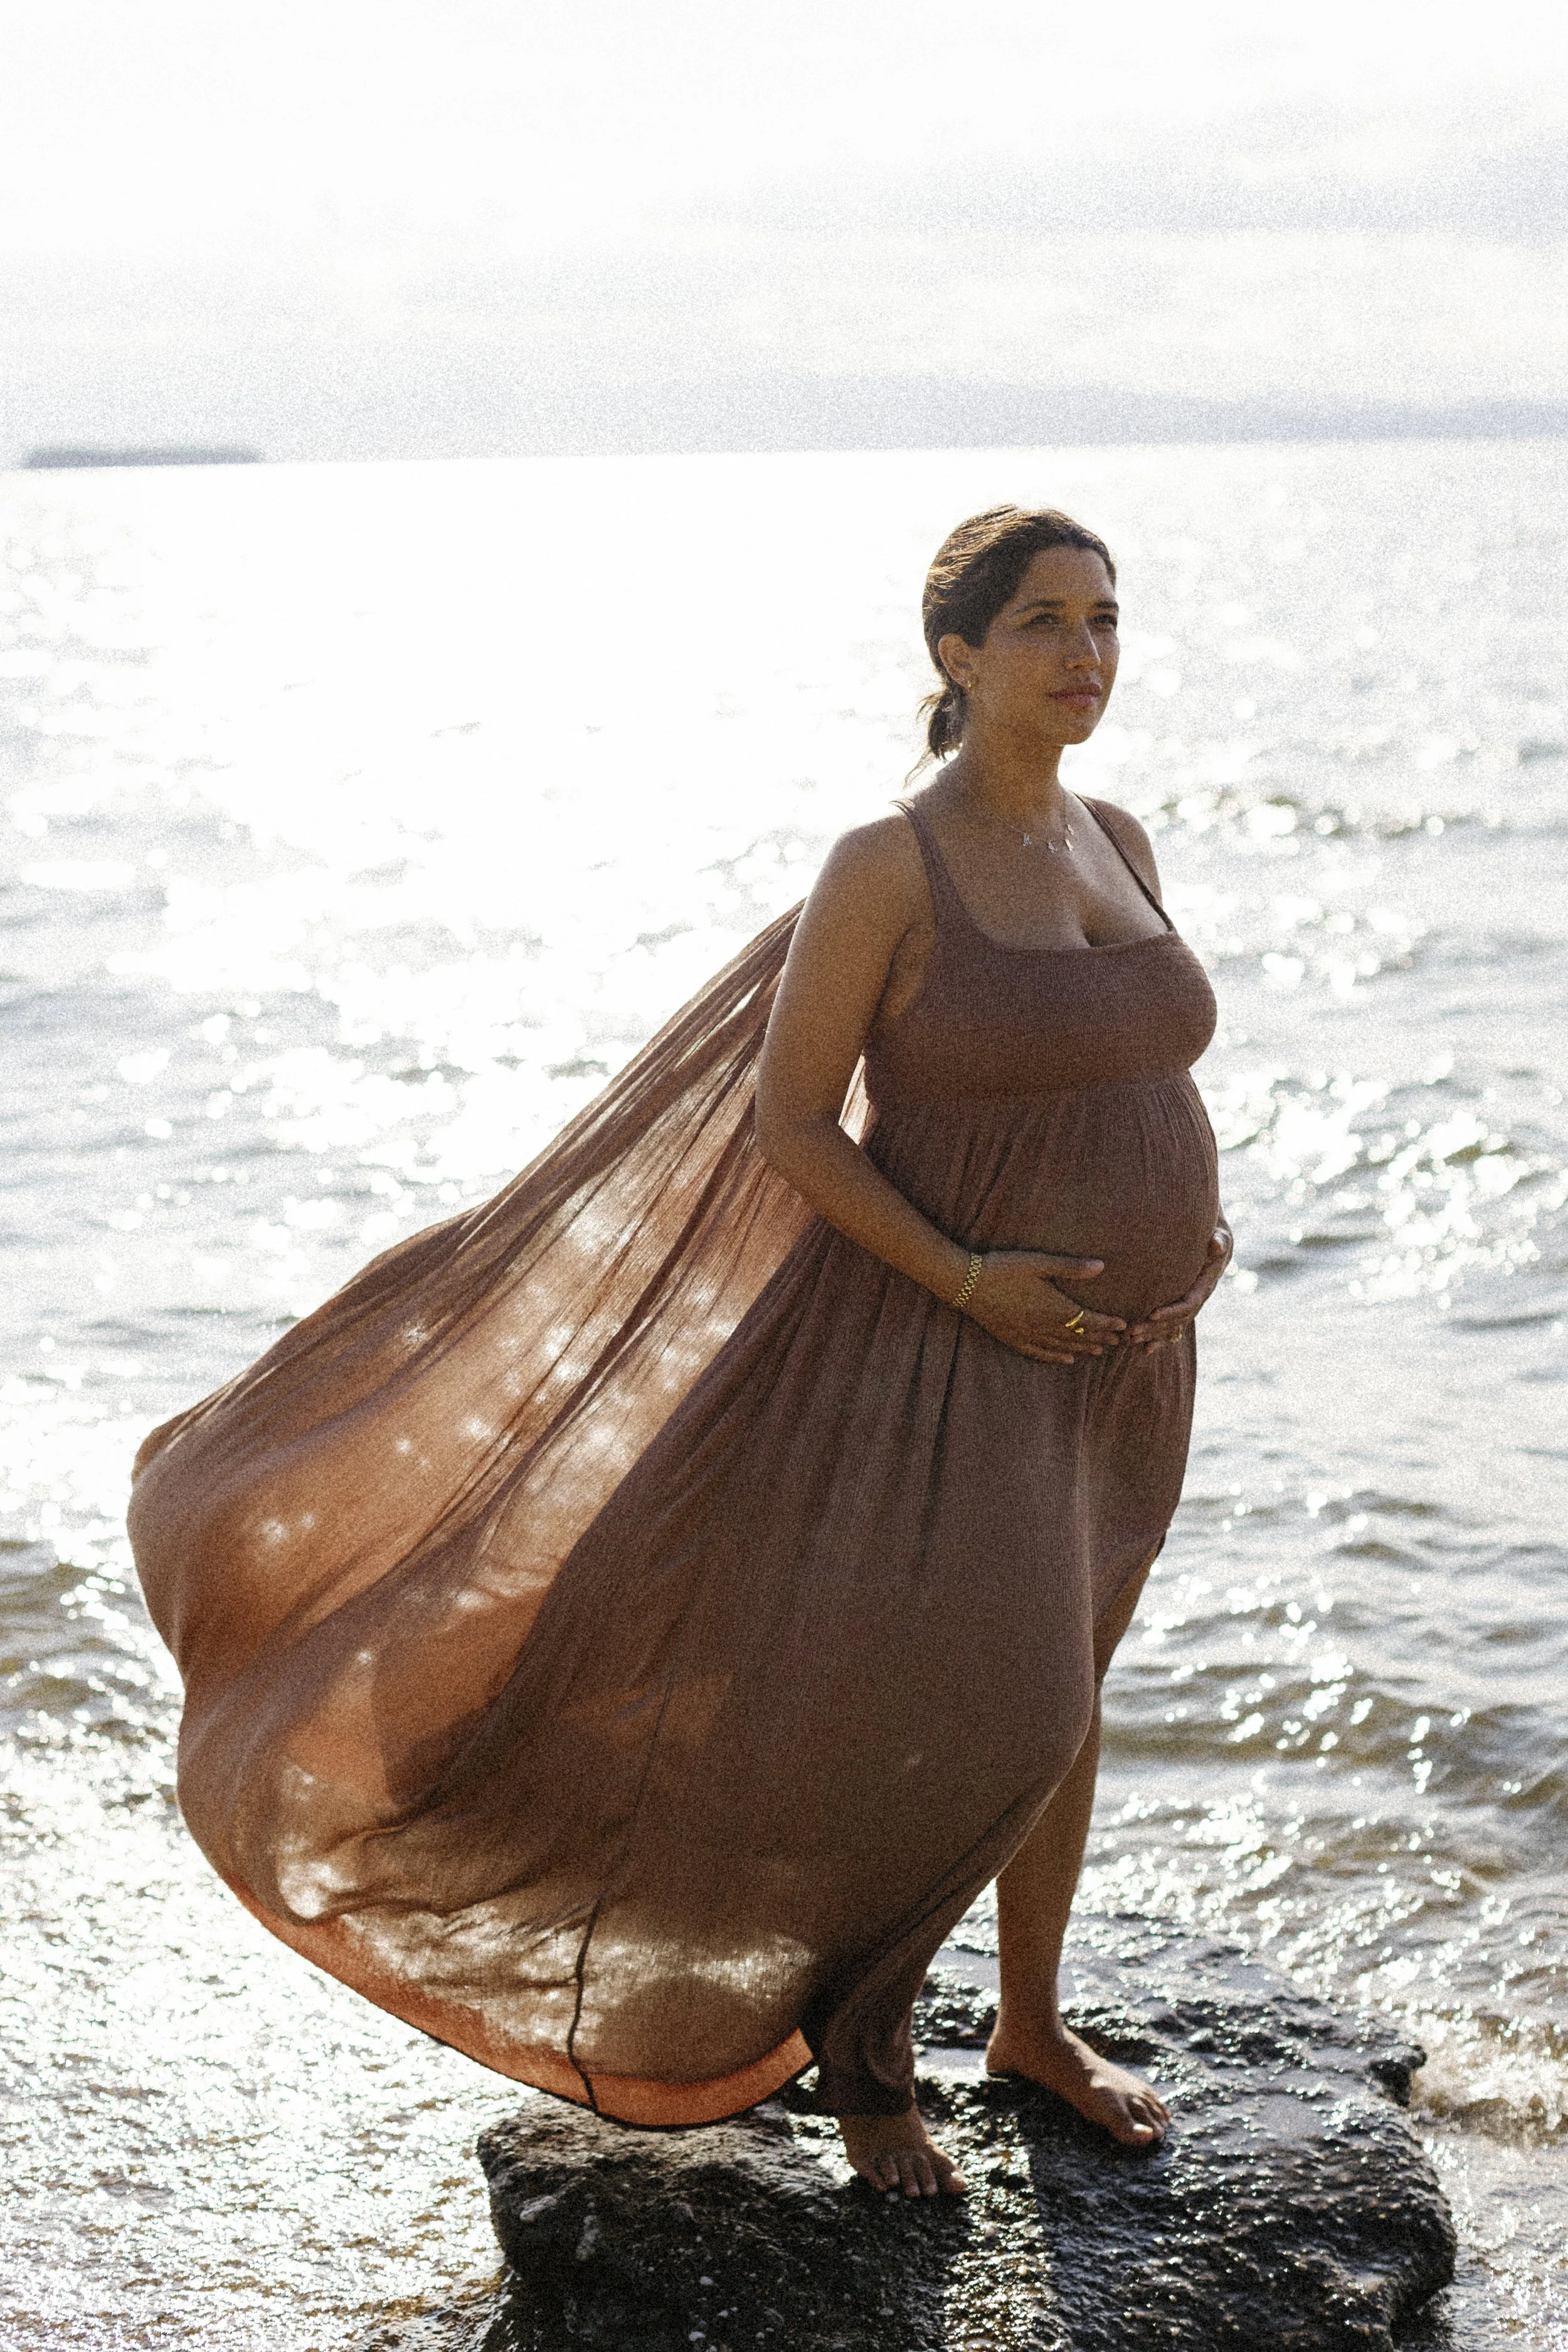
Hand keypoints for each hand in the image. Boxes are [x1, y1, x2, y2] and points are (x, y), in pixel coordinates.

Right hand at [962, 1250, 1124, 1364]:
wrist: (967, 1283)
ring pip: (1062, 1347)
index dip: (1107, 1324)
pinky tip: (1066, 1360)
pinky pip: (1040, 1353)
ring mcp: (1028, 1335)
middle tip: (1116, 1342)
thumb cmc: (1005, 1268)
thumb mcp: (1040, 1262)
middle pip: (1078, 1336)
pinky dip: (1056, 1357)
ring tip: (1097, 1351)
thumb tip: (1101, 1267)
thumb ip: (1071, 1267)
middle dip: (1099, 1338)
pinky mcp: (1013, 1338)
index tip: (1122, 1326)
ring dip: (1082, 1349)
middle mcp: (1045, 1326)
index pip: (1089, 1320)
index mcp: (1055, 1307)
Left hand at [1124, 1224, 1232, 1351]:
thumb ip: (1219, 1241)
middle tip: (1132, 1331)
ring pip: (1171, 1326)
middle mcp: (1198, 1299)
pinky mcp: (1180, 1305)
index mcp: (1205, 1286)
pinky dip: (1158, 1338)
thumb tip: (1216, 1243)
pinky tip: (1144, 1349)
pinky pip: (1171, 1326)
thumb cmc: (1215, 1238)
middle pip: (1176, 1320)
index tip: (1153, 1314)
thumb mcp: (1220, 1237)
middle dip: (1155, 1327)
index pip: (1188, 1304)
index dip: (1172, 1311)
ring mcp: (1189, 1305)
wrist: (1216, 1244)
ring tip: (1130, 1338)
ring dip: (1151, 1333)